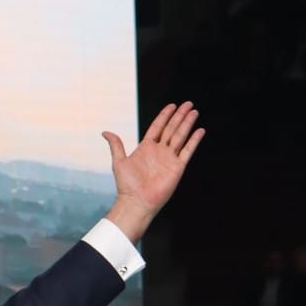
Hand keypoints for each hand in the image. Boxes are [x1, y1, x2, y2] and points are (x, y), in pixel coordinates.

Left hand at [102, 102, 204, 242]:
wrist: (136, 201)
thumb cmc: (126, 185)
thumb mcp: (119, 161)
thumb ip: (116, 145)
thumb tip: (105, 132)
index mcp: (147, 147)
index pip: (158, 127)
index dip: (165, 115)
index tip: (172, 105)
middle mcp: (160, 151)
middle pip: (172, 129)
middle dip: (180, 116)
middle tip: (188, 104)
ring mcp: (169, 159)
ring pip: (180, 136)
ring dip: (187, 124)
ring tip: (194, 112)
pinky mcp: (177, 168)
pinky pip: (187, 151)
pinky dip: (194, 141)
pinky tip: (200, 130)